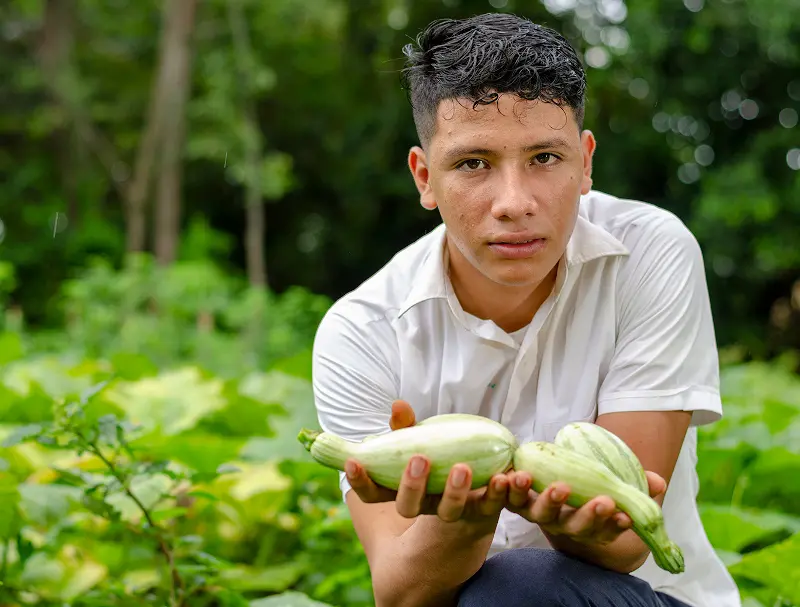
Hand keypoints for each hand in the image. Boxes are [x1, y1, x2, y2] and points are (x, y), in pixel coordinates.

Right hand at [345, 400, 510, 524]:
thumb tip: (398, 405)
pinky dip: (497, 492)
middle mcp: (424, 505)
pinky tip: (504, 476)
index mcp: (401, 490)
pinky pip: (490, 506)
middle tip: (419, 460)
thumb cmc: (437, 458)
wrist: (477, 490)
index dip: (360, 481)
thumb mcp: (419, 441)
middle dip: (411, 485)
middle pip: (408, 507)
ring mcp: (452, 510)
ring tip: (463, 469)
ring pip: (449, 512)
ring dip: (455, 492)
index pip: (373, 493)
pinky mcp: (483, 510)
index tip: (353, 462)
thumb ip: (407, 428)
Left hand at [505, 469, 667, 545]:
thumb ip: (637, 483)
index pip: (607, 530)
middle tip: (603, 502)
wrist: (549, 480)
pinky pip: (510, 499)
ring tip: (557, 487)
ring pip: (541, 514)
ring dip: (548, 502)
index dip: (616, 525)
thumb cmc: (590, 485)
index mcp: (590, 526)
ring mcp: (540, 514)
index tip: (625, 514)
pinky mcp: (518, 501)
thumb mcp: (614, 483)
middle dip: (590, 515)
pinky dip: (508, 490)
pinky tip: (510, 476)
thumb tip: (658, 482)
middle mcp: (565, 525)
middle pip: (576, 527)